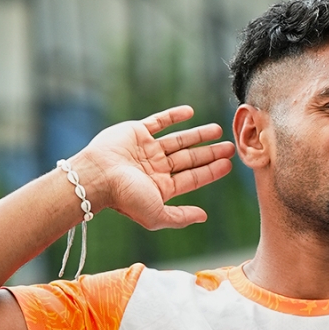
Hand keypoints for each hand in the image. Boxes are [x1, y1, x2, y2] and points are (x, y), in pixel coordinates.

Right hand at [80, 105, 233, 229]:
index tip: (229, 164)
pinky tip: (190, 112)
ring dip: (198, 135)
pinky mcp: (136, 132)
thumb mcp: (156, 214)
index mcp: (161, 188)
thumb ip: (180, 217)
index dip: (211, 171)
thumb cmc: (125, 198)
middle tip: (230, 147)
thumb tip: (204, 217)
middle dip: (210, 153)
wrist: (98, 175)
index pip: (193, 178)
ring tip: (218, 130)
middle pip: (189, 159)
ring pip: (178, 140)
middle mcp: (156, 168)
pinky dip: (174, 116)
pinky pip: (158, 122)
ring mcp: (146, 150)